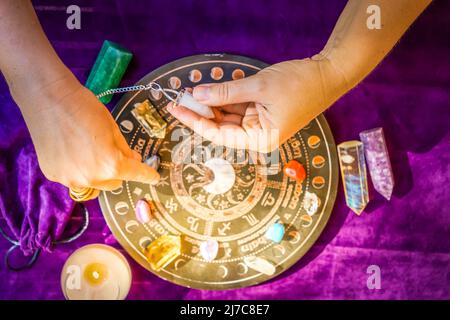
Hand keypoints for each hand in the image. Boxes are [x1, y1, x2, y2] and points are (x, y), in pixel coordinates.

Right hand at [15, 75, 159, 190]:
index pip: (135, 175)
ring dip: (97, 173)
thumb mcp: (113, 128)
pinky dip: (78, 170)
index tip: (154, 177)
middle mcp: (90, 178)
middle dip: (118, 172)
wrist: (48, 98)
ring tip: (89, 150)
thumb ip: (124, 149)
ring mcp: (69, 179)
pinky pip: (74, 178)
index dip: (147, 175)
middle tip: (113, 154)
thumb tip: (133, 160)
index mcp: (110, 165)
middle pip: (114, 183)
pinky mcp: (53, 175)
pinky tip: (72, 151)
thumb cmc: (85, 108)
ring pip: (93, 184)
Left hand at [167, 56, 347, 152]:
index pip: (219, 135)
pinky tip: (208, 91)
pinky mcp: (261, 112)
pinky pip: (237, 107)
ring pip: (227, 117)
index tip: (177, 110)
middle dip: (201, 112)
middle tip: (180, 98)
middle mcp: (258, 136)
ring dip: (210, 105)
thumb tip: (198, 94)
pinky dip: (223, 99)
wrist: (328, 74)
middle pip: (221, 127)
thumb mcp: (259, 87)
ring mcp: (259, 124)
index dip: (195, 122)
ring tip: (189, 93)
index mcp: (260, 140)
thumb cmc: (301, 85)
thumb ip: (226, 92)